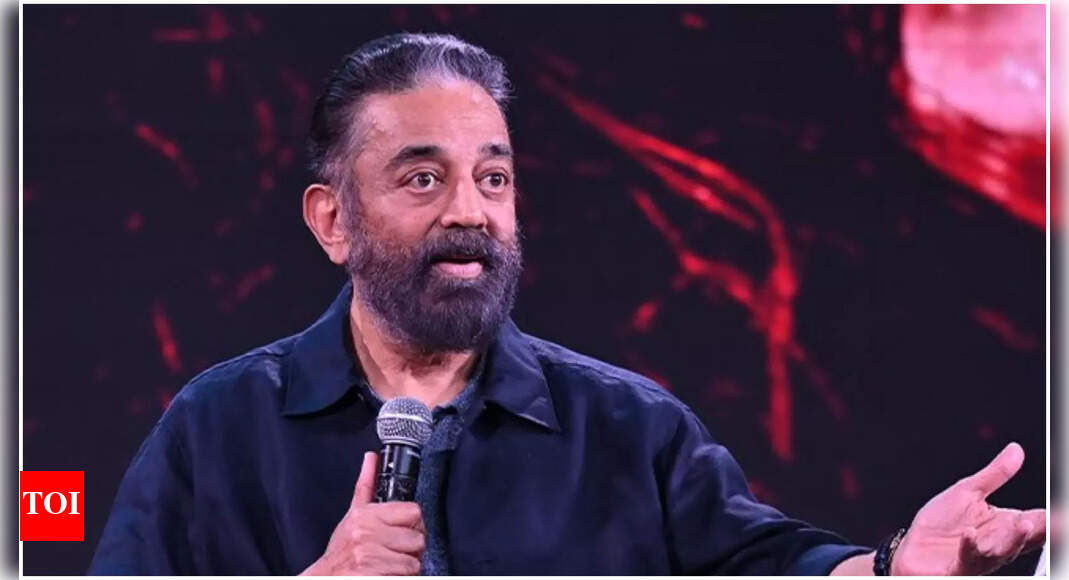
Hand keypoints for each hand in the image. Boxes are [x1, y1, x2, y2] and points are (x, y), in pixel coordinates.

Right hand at [301, 452, 424, 575]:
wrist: (326, 578)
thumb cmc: (341, 552)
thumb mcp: (352, 516)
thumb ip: (366, 486)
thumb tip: (371, 457)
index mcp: (365, 515)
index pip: (413, 511)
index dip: (413, 525)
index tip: (403, 533)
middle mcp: (366, 534)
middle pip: (418, 540)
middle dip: (410, 550)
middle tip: (393, 553)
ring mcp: (369, 556)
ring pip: (414, 563)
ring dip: (405, 568)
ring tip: (387, 565)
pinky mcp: (372, 576)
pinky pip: (406, 577)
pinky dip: (399, 578)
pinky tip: (385, 574)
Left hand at [892, 442, 1045, 574]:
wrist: (912, 549)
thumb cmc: (940, 524)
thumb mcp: (967, 492)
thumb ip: (995, 474)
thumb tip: (1016, 449)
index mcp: (1004, 525)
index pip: (1037, 520)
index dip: (1050, 516)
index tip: (1058, 511)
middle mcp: (998, 544)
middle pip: (1026, 537)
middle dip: (1041, 529)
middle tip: (1051, 519)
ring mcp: (980, 558)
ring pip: (1003, 551)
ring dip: (1014, 539)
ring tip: (1025, 524)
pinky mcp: (958, 567)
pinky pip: (967, 558)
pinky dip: (970, 547)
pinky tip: (969, 535)